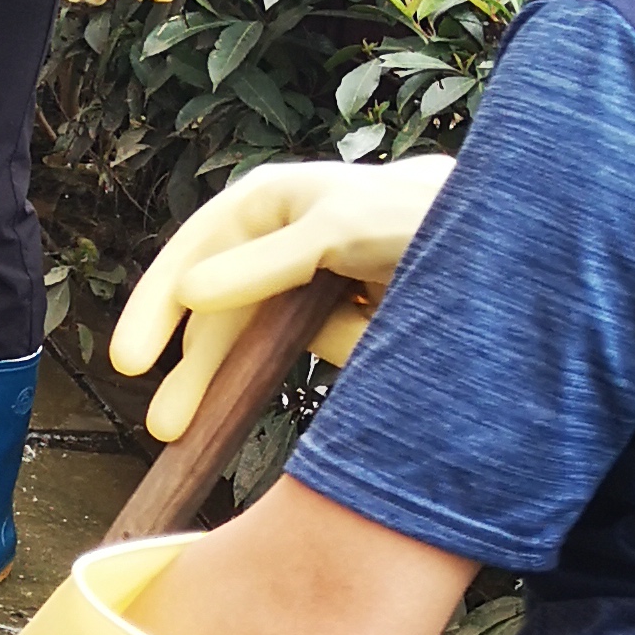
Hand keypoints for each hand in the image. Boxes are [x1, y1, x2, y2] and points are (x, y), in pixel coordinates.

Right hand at [108, 157, 454, 441]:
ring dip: (278, 364)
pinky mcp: (340, 315)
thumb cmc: (415, 211)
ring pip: (267, 343)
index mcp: (260, 205)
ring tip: (260, 390)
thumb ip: (263, 266)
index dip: (153, 312)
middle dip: (196, 373)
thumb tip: (190, 296)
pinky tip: (374, 327)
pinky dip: (342, 349)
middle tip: (166, 430)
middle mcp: (274, 243)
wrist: (505, 230)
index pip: (187, 261)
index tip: (129, 364)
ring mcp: (306, 283)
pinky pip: (319, 348)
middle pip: (217, 317)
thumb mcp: (335, 233)